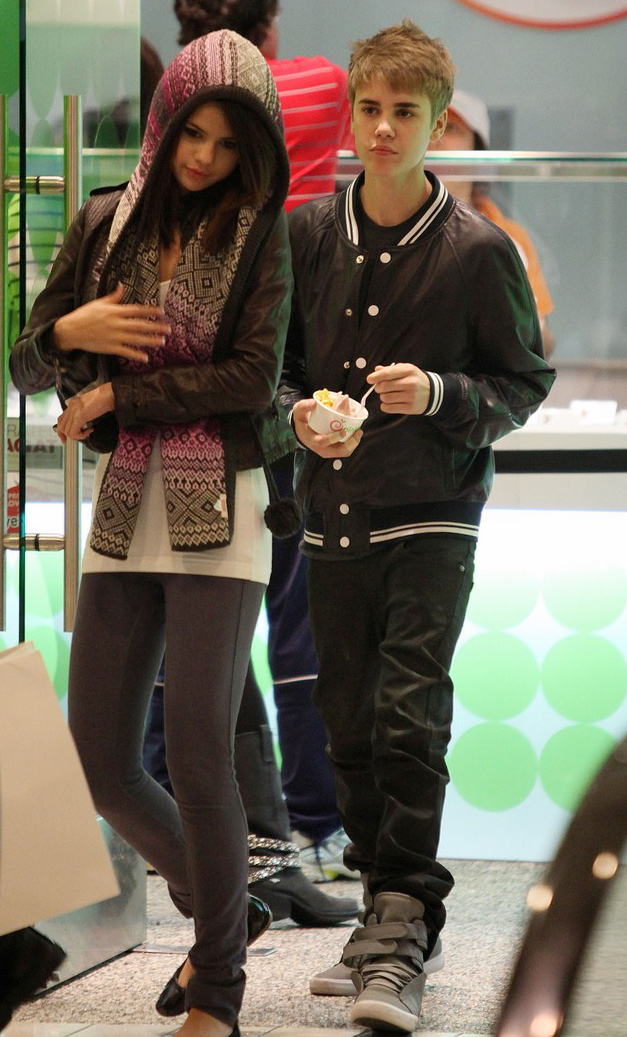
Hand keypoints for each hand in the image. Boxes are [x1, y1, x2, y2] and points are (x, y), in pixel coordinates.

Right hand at [53, 283, 170, 362]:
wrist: (70, 330)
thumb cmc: (84, 315)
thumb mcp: (99, 303)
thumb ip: (113, 297)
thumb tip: (122, 285)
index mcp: (114, 311)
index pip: (136, 310)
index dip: (150, 311)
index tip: (161, 312)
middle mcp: (116, 323)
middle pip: (140, 325)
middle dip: (155, 327)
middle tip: (168, 329)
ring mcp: (114, 336)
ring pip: (136, 339)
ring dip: (150, 341)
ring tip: (162, 342)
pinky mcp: (110, 347)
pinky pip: (126, 352)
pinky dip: (136, 355)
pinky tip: (145, 358)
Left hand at [55, 383, 114, 442]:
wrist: (108, 394)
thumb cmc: (104, 399)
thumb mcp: (89, 406)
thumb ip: (83, 413)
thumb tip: (82, 425)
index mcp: (73, 404)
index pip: (61, 419)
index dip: (61, 431)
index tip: (65, 438)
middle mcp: (71, 407)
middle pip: (61, 427)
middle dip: (69, 436)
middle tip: (80, 436)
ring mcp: (74, 412)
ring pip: (67, 431)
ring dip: (77, 436)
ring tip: (87, 432)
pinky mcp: (79, 416)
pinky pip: (73, 432)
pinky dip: (81, 435)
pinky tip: (90, 430)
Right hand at [292, 399, 362, 457]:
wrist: (302, 431)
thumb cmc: (302, 421)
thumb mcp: (299, 412)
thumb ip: (304, 406)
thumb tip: (314, 403)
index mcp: (313, 440)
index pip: (323, 442)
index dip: (334, 437)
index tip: (343, 431)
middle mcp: (322, 449)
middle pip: (339, 451)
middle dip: (350, 443)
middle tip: (358, 432)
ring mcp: (329, 450)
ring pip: (344, 452)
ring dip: (354, 443)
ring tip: (359, 432)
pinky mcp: (334, 449)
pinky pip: (345, 449)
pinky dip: (352, 442)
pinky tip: (356, 433)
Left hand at [366, 362, 430, 414]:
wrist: (433, 393)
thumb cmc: (415, 379)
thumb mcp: (406, 370)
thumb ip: (391, 370)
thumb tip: (376, 370)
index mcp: (409, 370)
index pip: (388, 373)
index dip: (376, 377)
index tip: (370, 379)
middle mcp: (410, 383)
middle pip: (384, 386)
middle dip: (379, 388)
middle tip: (381, 388)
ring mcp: (410, 396)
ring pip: (385, 398)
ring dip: (383, 397)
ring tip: (389, 395)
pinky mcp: (410, 408)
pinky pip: (389, 408)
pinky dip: (385, 406)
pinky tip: (390, 403)